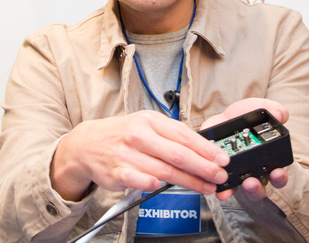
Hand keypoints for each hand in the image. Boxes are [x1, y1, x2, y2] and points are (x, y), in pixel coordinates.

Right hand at [51, 111, 229, 200]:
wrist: (86, 144)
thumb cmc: (121, 134)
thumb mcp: (146, 124)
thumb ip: (170, 135)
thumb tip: (203, 148)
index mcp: (149, 120)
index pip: (184, 135)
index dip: (206, 149)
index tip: (222, 158)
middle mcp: (139, 135)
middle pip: (178, 154)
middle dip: (204, 167)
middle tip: (219, 175)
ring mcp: (127, 154)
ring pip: (164, 171)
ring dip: (189, 181)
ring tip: (205, 187)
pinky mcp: (116, 172)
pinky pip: (138, 180)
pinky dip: (152, 184)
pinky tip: (163, 187)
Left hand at [199, 98, 289, 201]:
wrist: (223, 118)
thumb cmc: (244, 117)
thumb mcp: (258, 108)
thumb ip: (272, 109)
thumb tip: (279, 115)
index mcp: (267, 159)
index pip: (278, 175)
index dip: (279, 177)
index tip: (277, 172)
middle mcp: (253, 171)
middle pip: (259, 188)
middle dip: (256, 188)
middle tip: (251, 182)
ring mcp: (236, 173)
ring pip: (241, 189)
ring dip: (238, 189)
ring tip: (236, 183)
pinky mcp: (220, 171)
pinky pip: (221, 186)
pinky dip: (222, 189)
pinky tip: (219, 189)